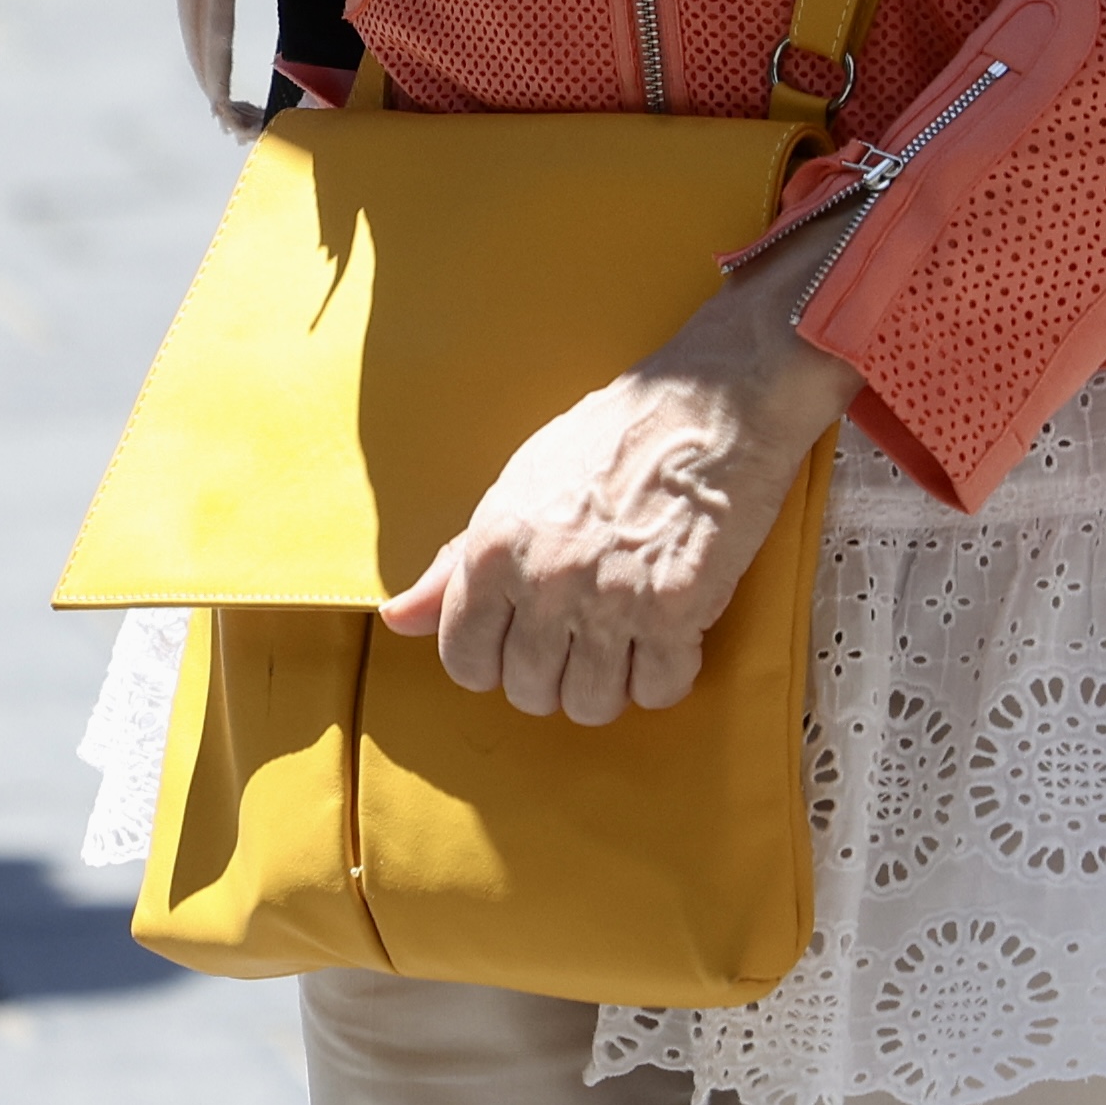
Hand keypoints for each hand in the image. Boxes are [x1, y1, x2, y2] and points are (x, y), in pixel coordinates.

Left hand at [382, 229, 862, 722]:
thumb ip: (455, 564)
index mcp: (494, 546)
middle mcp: (546, 578)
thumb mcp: (516, 487)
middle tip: (585, 627)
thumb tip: (395, 620)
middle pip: (530, 692)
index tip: (523, 638)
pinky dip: (668, 670)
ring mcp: (612, 598)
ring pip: (592, 704)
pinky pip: (660, 690)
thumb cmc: (609, 439)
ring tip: (627, 631)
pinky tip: (671, 629)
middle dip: (556, 672)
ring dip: (612, 680)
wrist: (709, 401)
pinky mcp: (676, 609)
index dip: (494, 660)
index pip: (465, 660)